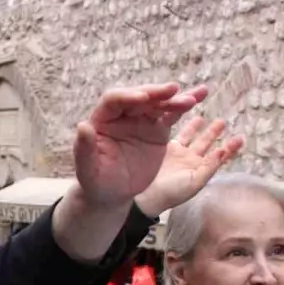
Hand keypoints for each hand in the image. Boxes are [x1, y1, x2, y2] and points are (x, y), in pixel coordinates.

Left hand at [72, 84, 209, 209]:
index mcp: (102, 119)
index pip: (114, 100)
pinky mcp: (157, 130)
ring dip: (175, 99)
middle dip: (155, 93)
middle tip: (172, 90)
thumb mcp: (87, 169)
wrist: (113, 193)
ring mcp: (141, 120)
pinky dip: (184, 106)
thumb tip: (84, 126)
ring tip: (192, 98)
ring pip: (158, 103)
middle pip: (139, 97)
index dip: (128, 96)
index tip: (142, 98)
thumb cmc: (96, 181)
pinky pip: (171, 115)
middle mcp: (122, 115)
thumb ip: (84, 148)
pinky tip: (199, 95)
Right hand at [133, 116, 244, 216]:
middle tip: (223, 122)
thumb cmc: (174, 192)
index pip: (219, 157)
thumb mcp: (195, 181)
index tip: (240, 137)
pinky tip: (191, 118)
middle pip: (207, 144)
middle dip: (215, 133)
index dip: (230, 148)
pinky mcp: (168, 149)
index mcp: (202, 170)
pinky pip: (181, 136)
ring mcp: (181, 154)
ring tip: (205, 118)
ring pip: (194, 138)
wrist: (149, 193)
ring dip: (201, 129)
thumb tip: (223, 151)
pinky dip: (187, 127)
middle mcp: (193, 161)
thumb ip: (210, 166)